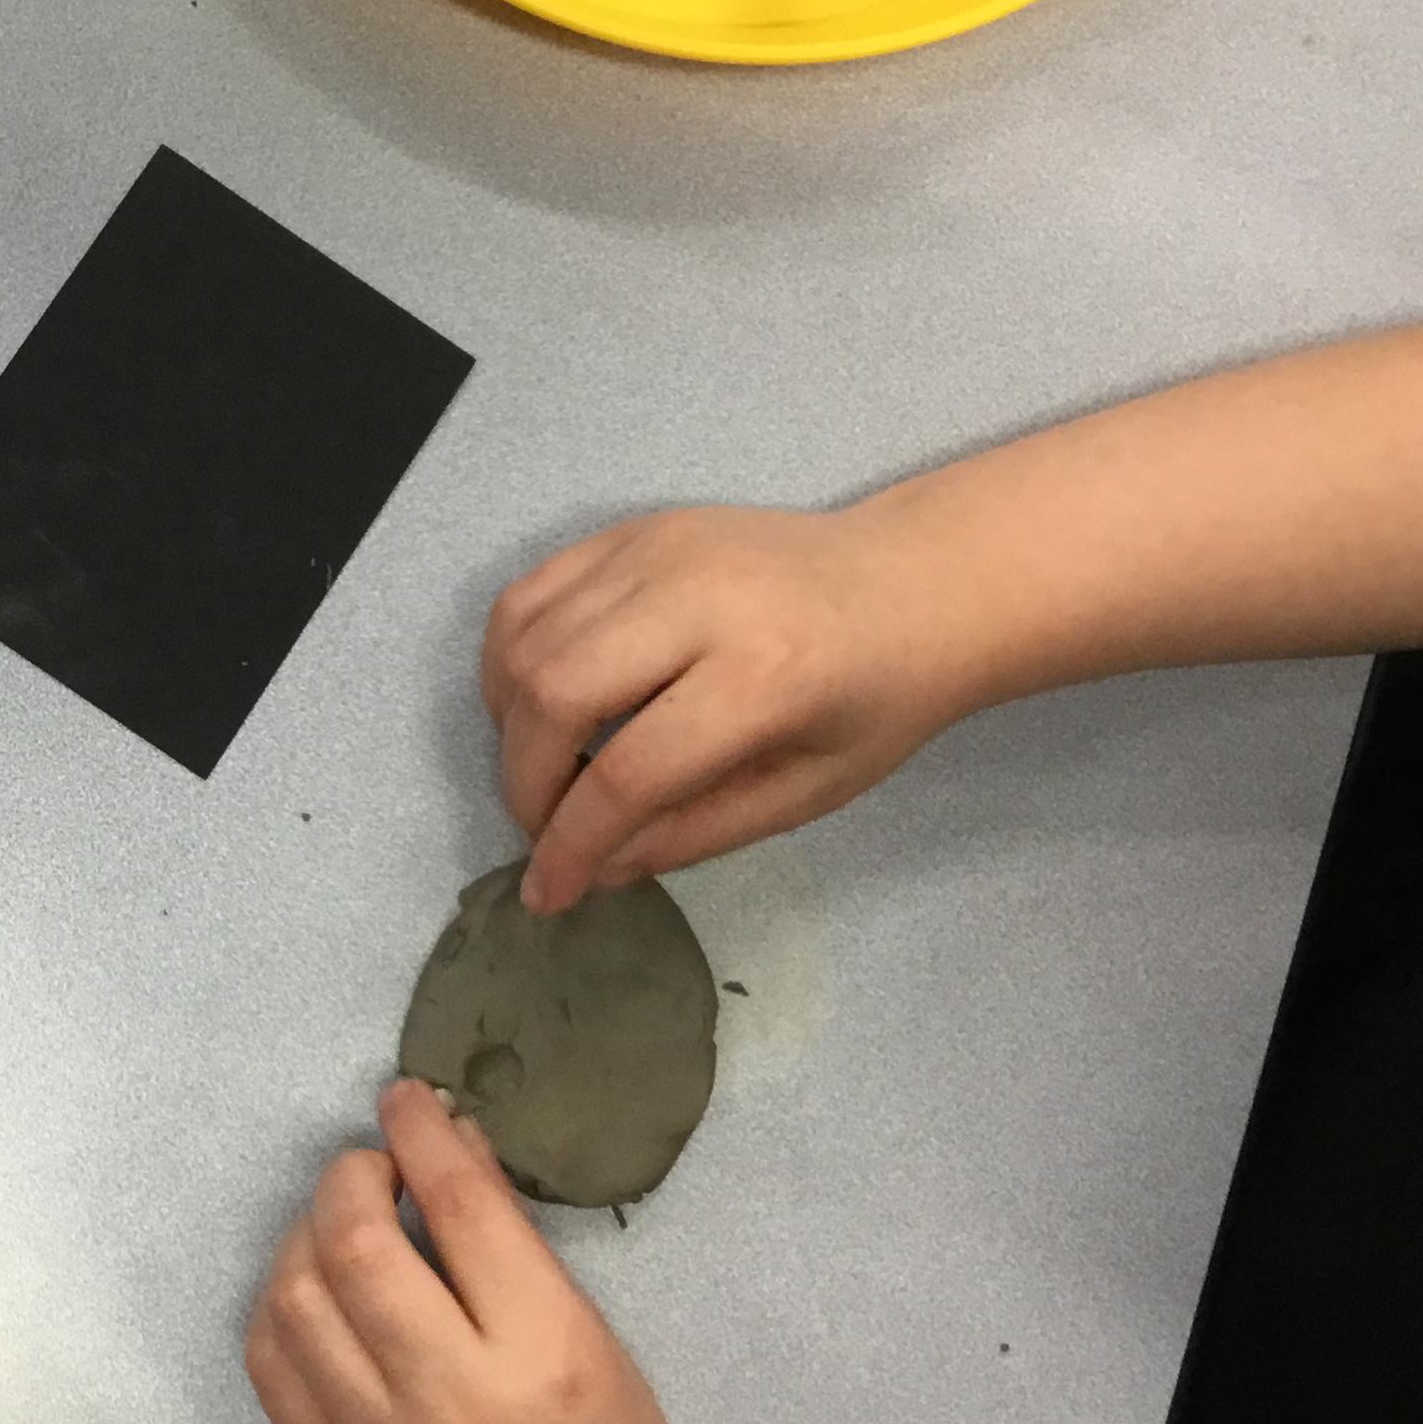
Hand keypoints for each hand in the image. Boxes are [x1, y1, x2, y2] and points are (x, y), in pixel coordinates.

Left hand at [246, 1079, 712, 1423]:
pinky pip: (269, 1364)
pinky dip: (280, 1305)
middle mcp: (449, 1400)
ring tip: (343, 1227)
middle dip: (352, 1178)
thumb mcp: (595, 1342)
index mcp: (541, 1354)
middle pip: (357, 1246)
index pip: (461, 1208)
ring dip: (306, 1236)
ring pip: (293, 1299)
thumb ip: (514, 1247)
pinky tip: (314, 1292)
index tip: (406, 1098)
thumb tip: (449, 1144)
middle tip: (373, 1167)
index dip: (423, 1134)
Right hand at [481, 503, 975, 913]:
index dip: (572, 845)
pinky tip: (539, 701)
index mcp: (763, 678)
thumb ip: (694, 833)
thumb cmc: (875, 699)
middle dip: (524, 782)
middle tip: (543, 826)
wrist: (913, 582)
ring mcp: (657, 551)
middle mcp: (698, 600)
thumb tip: (595, 868)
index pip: (627, 773)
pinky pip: (529, 594)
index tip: (549, 893)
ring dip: (509, 722)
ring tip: (544, 765)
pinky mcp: (633, 530)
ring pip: (525, 641)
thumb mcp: (806, 792)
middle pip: (554, 695)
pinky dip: (509, 659)